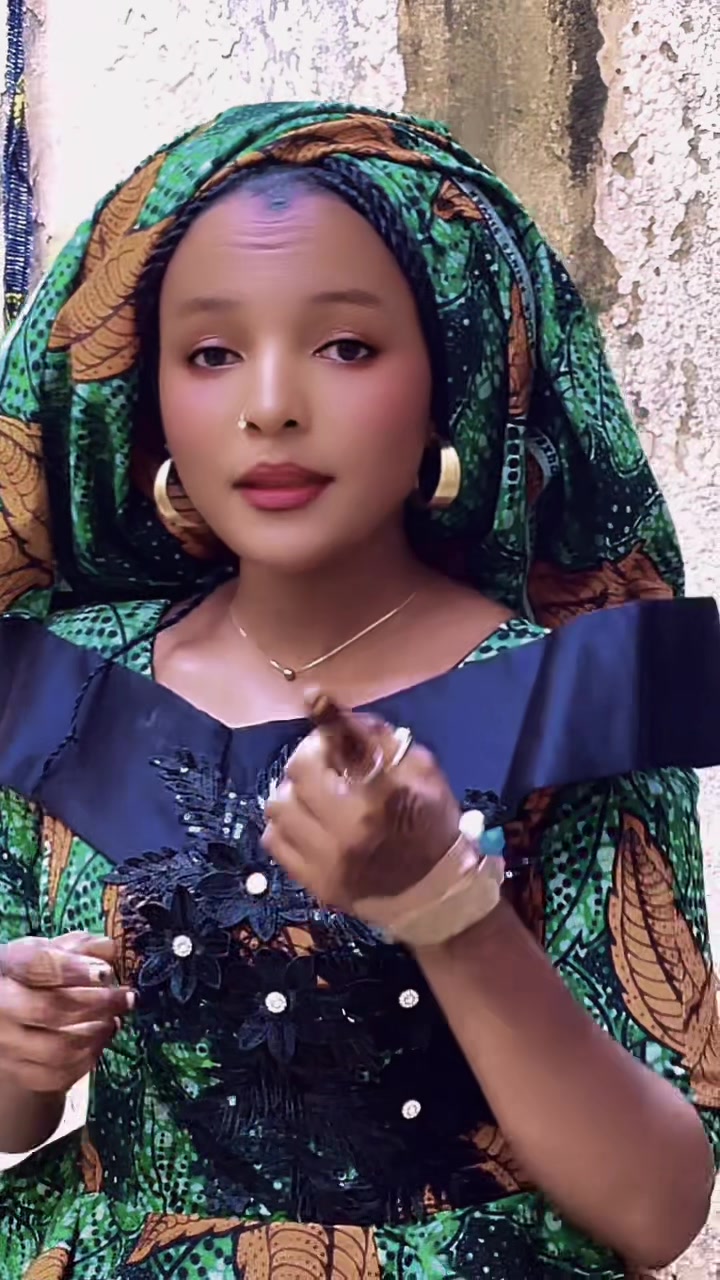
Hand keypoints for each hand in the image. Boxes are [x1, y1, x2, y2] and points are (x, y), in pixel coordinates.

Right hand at [0, 932, 133, 1094]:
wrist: (8, 1014)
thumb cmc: (35, 976)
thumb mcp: (51, 951)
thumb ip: (80, 946)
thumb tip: (109, 949)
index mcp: (6, 967)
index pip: (36, 966)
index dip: (73, 970)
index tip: (106, 973)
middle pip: (49, 1010)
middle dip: (98, 1004)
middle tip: (126, 997)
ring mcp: (5, 1045)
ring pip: (56, 1049)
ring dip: (97, 1034)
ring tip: (115, 1019)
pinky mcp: (18, 1072)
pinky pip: (58, 1076)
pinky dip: (88, 1059)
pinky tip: (101, 1039)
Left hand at [261, 695, 459, 913]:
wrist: (437, 890)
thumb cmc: (431, 820)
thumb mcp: (417, 766)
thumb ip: (371, 733)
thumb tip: (320, 701)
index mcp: (371, 801)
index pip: (312, 757)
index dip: (318, 740)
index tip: (330, 737)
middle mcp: (342, 834)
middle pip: (291, 781)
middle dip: (307, 764)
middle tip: (327, 766)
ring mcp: (324, 864)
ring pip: (277, 811)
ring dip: (293, 795)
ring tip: (315, 795)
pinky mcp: (314, 884)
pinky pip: (275, 843)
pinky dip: (286, 826)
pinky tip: (308, 822)